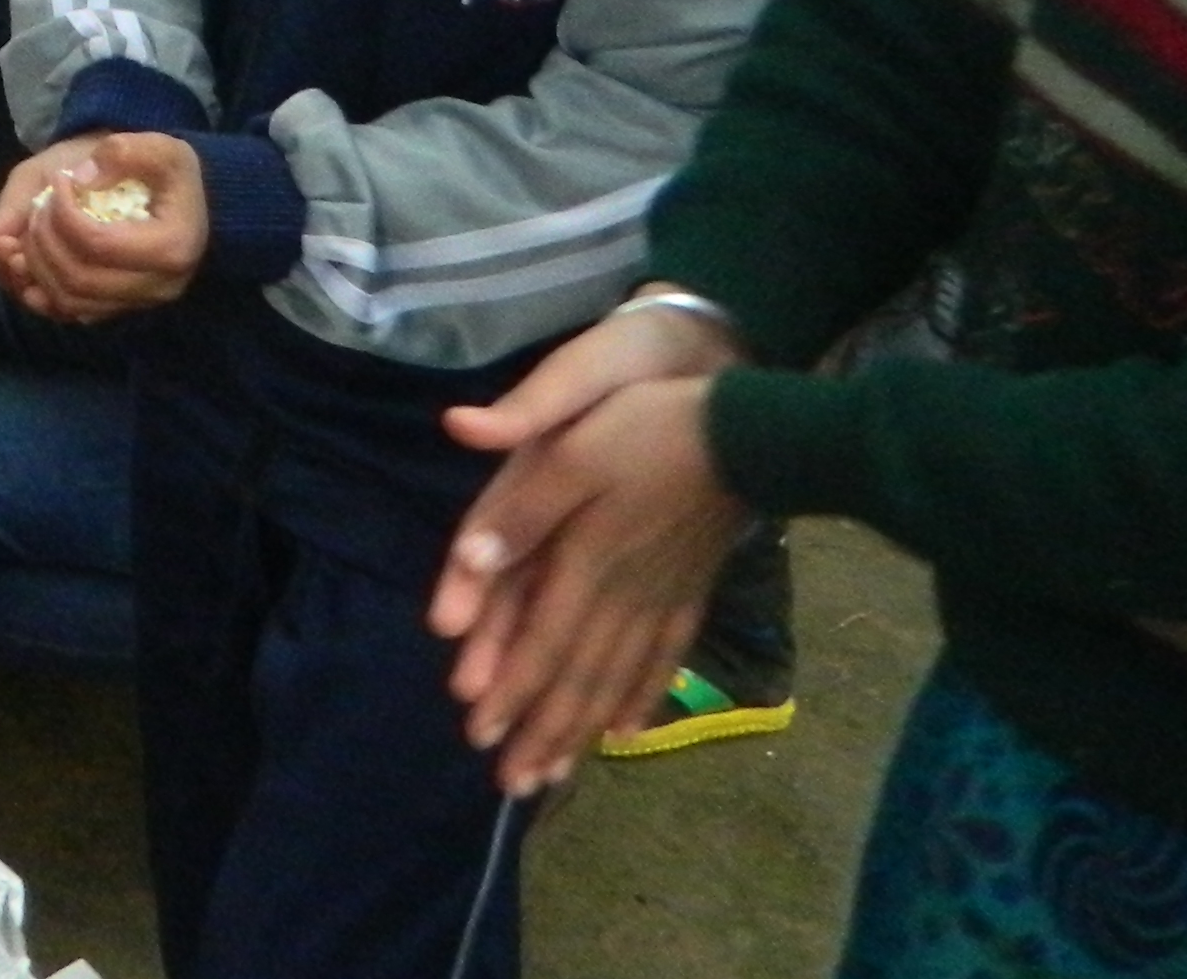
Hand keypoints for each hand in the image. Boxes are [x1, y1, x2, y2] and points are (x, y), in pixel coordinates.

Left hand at [0, 132, 206, 322]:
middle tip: (38, 207)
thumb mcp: (155, 146)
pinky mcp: (117, 309)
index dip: (63, 212)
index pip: (98, 242)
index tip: (58, 181)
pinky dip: (39, 287)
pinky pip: (69, 311)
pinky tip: (30, 256)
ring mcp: (136, 304)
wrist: (178, 199)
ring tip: (32, 228)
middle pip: (78, 278)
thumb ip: (119, 153)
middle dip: (44, 240)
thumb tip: (76, 180)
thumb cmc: (167, 171)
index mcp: (171, 248)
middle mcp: (157, 287)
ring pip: (68, 301)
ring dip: (35, 265)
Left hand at [435, 372, 744, 792]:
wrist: (749, 436)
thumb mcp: (572, 452)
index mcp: (588, 565)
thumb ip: (521, 510)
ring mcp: (663, 599)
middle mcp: (625, 597)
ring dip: (584, 729)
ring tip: (558, 773)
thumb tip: (470, 559)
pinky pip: (664, 659)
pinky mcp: (691, 592)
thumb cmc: (650, 432)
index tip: (480, 737)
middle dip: (542, 732)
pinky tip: (630, 728)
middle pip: (579, 678)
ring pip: (618, 679)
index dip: (512, 693)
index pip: (542, 644)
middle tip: (513, 785)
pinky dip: (642, 697)